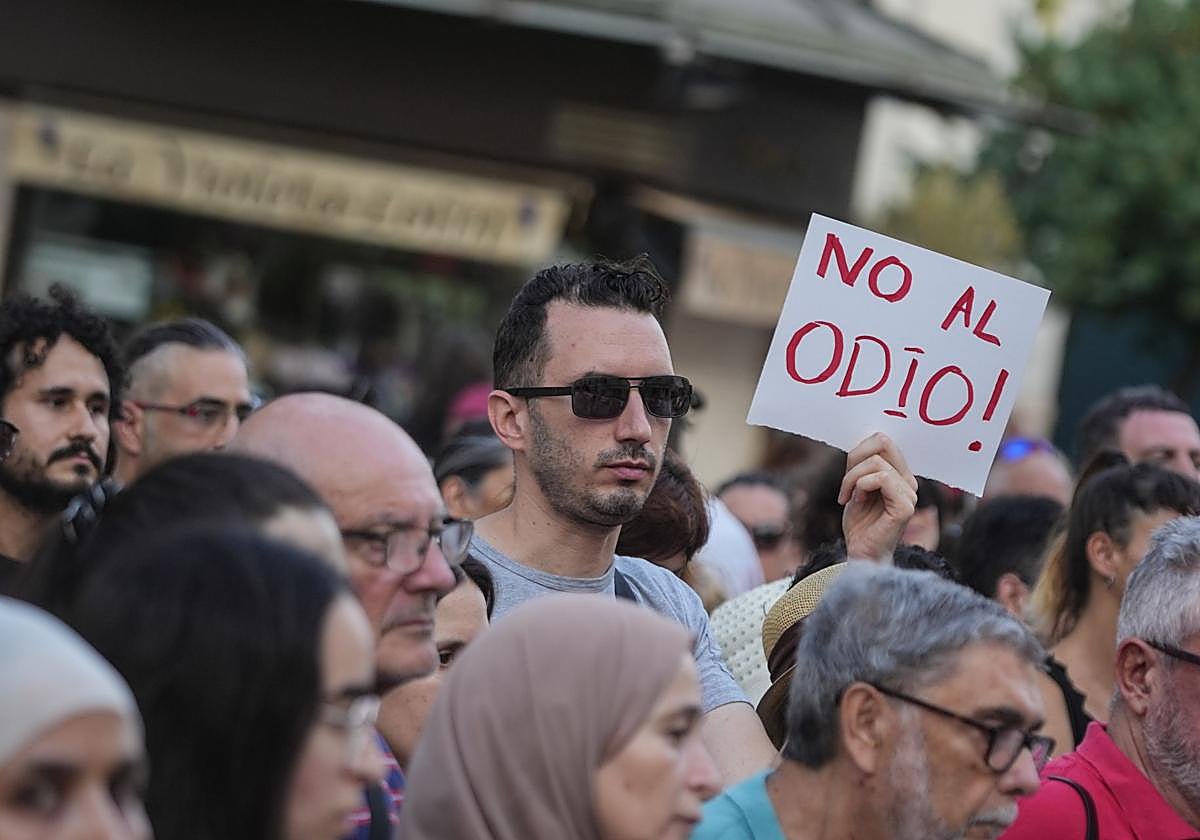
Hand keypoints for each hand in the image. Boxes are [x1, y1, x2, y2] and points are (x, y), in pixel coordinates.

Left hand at [839, 433, 917, 562]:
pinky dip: (860, 486)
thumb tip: (861, 440)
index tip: (847, 474)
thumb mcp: (855, 486)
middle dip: (855, 459)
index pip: (883, 440)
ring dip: (852, 478)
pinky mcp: (905, 506)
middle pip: (882, 443)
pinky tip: (855, 502)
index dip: (858, 450)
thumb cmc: (860, 524)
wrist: (861, 553)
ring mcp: (909, 494)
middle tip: (845, 484)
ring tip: (848, 497)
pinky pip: (881, 478)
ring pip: (876, 463)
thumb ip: (861, 466)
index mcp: (900, 474)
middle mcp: (909, 481)